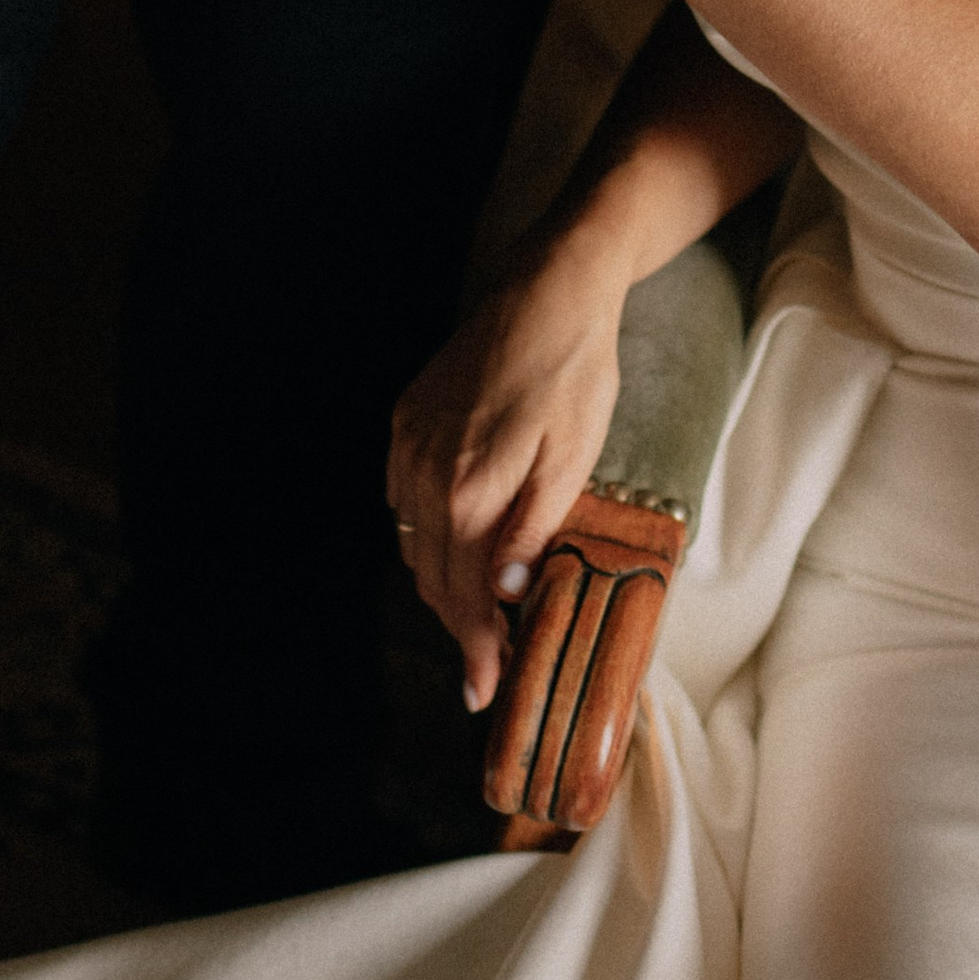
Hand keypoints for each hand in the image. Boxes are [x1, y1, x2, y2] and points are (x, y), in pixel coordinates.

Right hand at [387, 238, 628, 709]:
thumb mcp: (572, 461)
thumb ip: (532, 532)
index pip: (465, 594)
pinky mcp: (405, 421)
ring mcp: (407, 444)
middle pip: (432, 577)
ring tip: (478, 616)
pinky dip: (427, 536)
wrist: (547, 290)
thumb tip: (503, 597)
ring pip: (412, 543)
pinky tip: (456, 547)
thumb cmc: (575, 375)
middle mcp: (423, 472)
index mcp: (468, 490)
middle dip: (458, 628)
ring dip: (442, 584)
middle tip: (487, 668)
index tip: (486, 689)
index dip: (477, 648)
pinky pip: (403, 500)